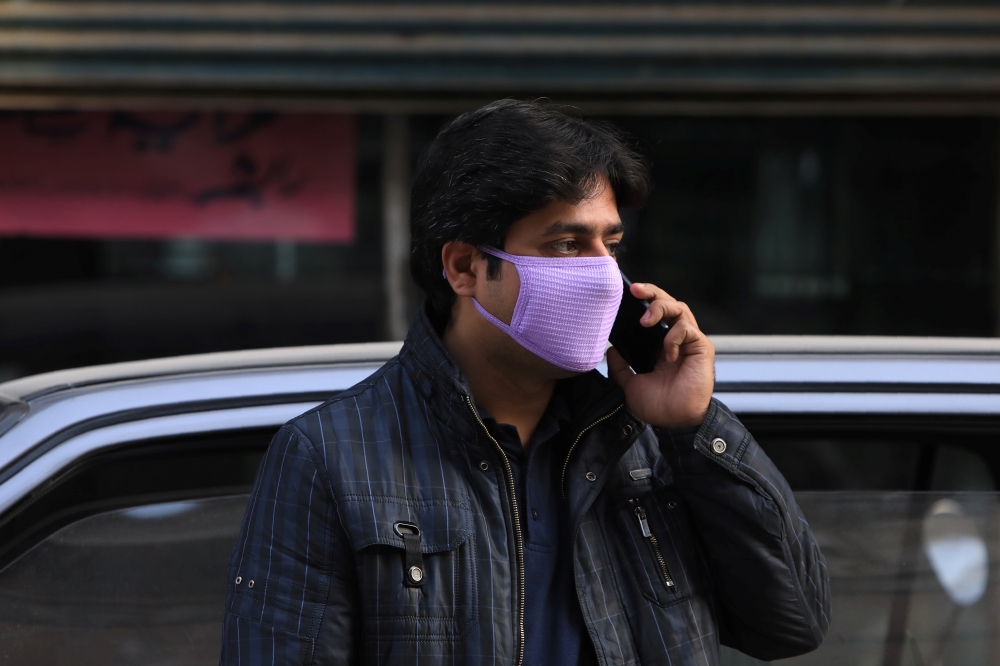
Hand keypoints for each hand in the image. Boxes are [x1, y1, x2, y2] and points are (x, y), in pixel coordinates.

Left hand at [607, 282, 714, 428]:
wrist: (674, 422)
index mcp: (659, 344)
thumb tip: (610, 351)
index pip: (654, 312)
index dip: (643, 300)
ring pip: (679, 308)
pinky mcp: (701, 348)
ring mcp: (689, 342)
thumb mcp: (630, 384)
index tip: (627, 293)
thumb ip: (620, 367)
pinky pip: (687, 329)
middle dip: (652, 292)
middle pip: (668, 302)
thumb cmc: (658, 406)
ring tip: (645, 320)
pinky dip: (673, 336)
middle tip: (636, 292)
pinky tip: (666, 354)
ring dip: (661, 308)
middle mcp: (675, 339)